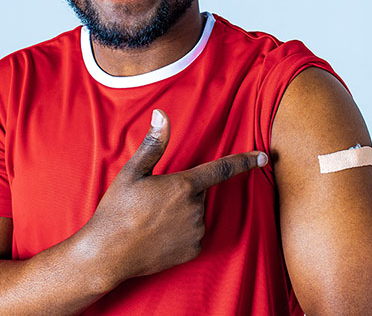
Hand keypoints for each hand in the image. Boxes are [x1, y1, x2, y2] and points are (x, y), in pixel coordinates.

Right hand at [80, 109, 267, 285]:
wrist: (107, 255)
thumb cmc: (116, 211)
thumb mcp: (132, 173)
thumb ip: (153, 144)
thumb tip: (161, 115)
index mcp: (184, 186)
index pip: (222, 169)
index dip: (245, 161)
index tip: (264, 156)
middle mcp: (196, 209)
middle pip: (200, 192)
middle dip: (184, 192)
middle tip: (153, 201)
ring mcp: (196, 231)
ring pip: (197, 213)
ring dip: (182, 212)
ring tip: (151, 219)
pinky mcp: (193, 250)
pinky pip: (194, 234)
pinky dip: (181, 232)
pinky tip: (158, 235)